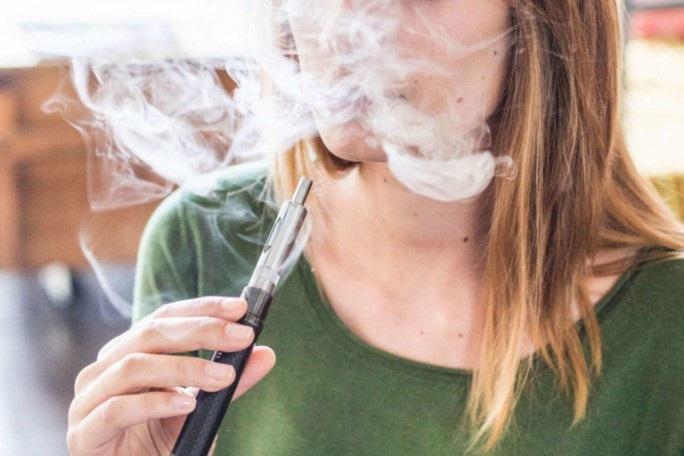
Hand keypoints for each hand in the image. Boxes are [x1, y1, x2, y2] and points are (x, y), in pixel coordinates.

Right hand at [67, 297, 275, 454]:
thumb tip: (266, 353)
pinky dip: (155, 403)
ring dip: (185, 368)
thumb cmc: (159, 444)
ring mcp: (88, 401)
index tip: (240, 309)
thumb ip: (229, 381)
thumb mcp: (201, 408)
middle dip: (201, 331)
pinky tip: (186, 404)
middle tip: (241, 337)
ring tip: (224, 378)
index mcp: (128, 354)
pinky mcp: (83, 435)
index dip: (202, 309)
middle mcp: (103, 370)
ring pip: (133, 367)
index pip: (164, 318)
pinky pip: (117, 409)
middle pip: (150, 334)